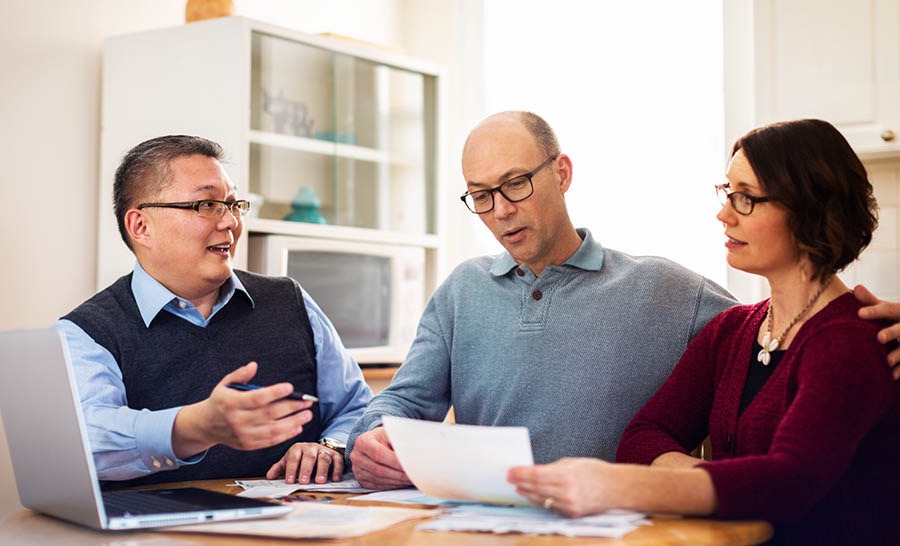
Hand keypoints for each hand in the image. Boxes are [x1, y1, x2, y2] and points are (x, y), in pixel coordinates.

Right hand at [172, 362, 314, 457]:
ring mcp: (243, 434)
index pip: (257, 399)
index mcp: (232, 403)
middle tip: (308, 402)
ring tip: (307, 415)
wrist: (206, 425)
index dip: (274, 393)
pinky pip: (270, 441)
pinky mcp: (248, 445)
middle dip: (291, 408)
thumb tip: (253, 365)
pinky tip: (297, 427)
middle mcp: (238, 420)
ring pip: (273, 430)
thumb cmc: (220, 401)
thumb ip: (240, 374)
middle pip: (269, 414)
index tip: (290, 387)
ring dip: (293, 423)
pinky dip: (285, 435)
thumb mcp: (225, 384)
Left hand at [266, 442, 342, 483]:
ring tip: (320, 481)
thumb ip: (280, 468)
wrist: (317, 449)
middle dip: (306, 470)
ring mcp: (324, 450)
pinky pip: (337, 460)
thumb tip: (269, 476)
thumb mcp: (289, 460)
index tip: (289, 480)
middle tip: (303, 481)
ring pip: (323, 458)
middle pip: (309, 457)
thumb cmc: (301, 458)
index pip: (293, 457)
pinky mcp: (335, 454)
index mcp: (298, 448)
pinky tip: (335, 478)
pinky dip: (337, 470)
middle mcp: (311, 448)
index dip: (291, 469)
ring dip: (322, 470)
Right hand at [348, 426, 411, 489]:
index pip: (379, 454)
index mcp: (363, 441)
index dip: (395, 462)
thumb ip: (398, 440)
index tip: (410, 465)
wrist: (372, 443)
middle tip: (413, 475)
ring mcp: (357, 470)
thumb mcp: (389, 433)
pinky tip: (401, 483)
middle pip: (379, 469)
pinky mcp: (361, 480)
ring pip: (379, 480)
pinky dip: (392, 486)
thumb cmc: (383, 438)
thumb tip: (413, 452)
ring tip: (410, 479)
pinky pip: (378, 486)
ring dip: (397, 481)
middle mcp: (357, 456)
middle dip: (398, 474)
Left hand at [508, 458, 614, 517]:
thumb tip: (534, 471)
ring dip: (527, 493)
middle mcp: (566, 493)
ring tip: (518, 487)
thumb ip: (552, 468)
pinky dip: (539, 501)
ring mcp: (569, 506)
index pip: (536, 475)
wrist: (617, 488)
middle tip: (509, 478)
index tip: (510, 471)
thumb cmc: (596, 471)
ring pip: (541, 500)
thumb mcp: (573, 463)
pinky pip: (550, 507)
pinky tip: (532, 496)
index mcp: (566, 476)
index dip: (521, 473)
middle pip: (535, 488)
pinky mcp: (572, 514)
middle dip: (520, 482)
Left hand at [855, 284, 899, 377]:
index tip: (859, 313)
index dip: (875, 310)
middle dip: (892, 332)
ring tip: (886, 361)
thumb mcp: (890, 309)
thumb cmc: (899, 318)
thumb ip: (873, 302)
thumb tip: (856, 288)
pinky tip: (892, 376)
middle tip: (878, 338)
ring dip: (898, 354)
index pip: (889, 309)